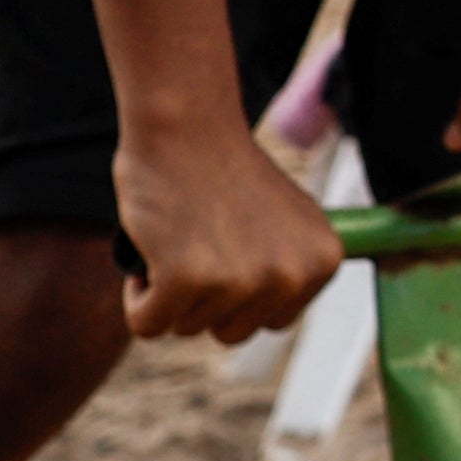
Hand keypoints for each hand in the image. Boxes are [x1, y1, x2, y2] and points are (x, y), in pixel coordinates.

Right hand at [110, 122, 346, 344]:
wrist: (188, 128)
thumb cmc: (226, 170)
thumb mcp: (287, 221)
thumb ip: (289, 264)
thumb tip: (281, 306)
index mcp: (323, 262)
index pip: (273, 321)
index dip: (240, 293)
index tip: (228, 251)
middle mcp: (290, 277)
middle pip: (232, 332)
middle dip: (206, 300)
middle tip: (198, 246)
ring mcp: (240, 281)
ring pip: (188, 327)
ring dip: (171, 295)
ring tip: (178, 240)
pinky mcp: (186, 280)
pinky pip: (148, 325)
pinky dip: (137, 300)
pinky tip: (150, 257)